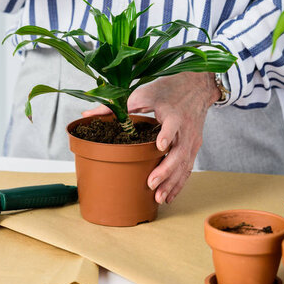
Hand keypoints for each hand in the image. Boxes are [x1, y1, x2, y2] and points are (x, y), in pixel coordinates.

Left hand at [82, 72, 220, 204]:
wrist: (196, 86)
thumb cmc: (168, 89)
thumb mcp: (143, 93)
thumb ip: (116, 106)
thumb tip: (87, 114)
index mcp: (173, 112)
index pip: (172, 124)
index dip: (167, 134)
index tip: (160, 146)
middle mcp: (185, 128)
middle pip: (179, 152)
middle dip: (166, 169)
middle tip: (151, 183)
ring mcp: (191, 139)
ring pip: (184, 164)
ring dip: (172, 182)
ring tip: (159, 197)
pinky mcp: (194, 145)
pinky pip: (188, 167)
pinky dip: (179, 182)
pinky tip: (169, 195)